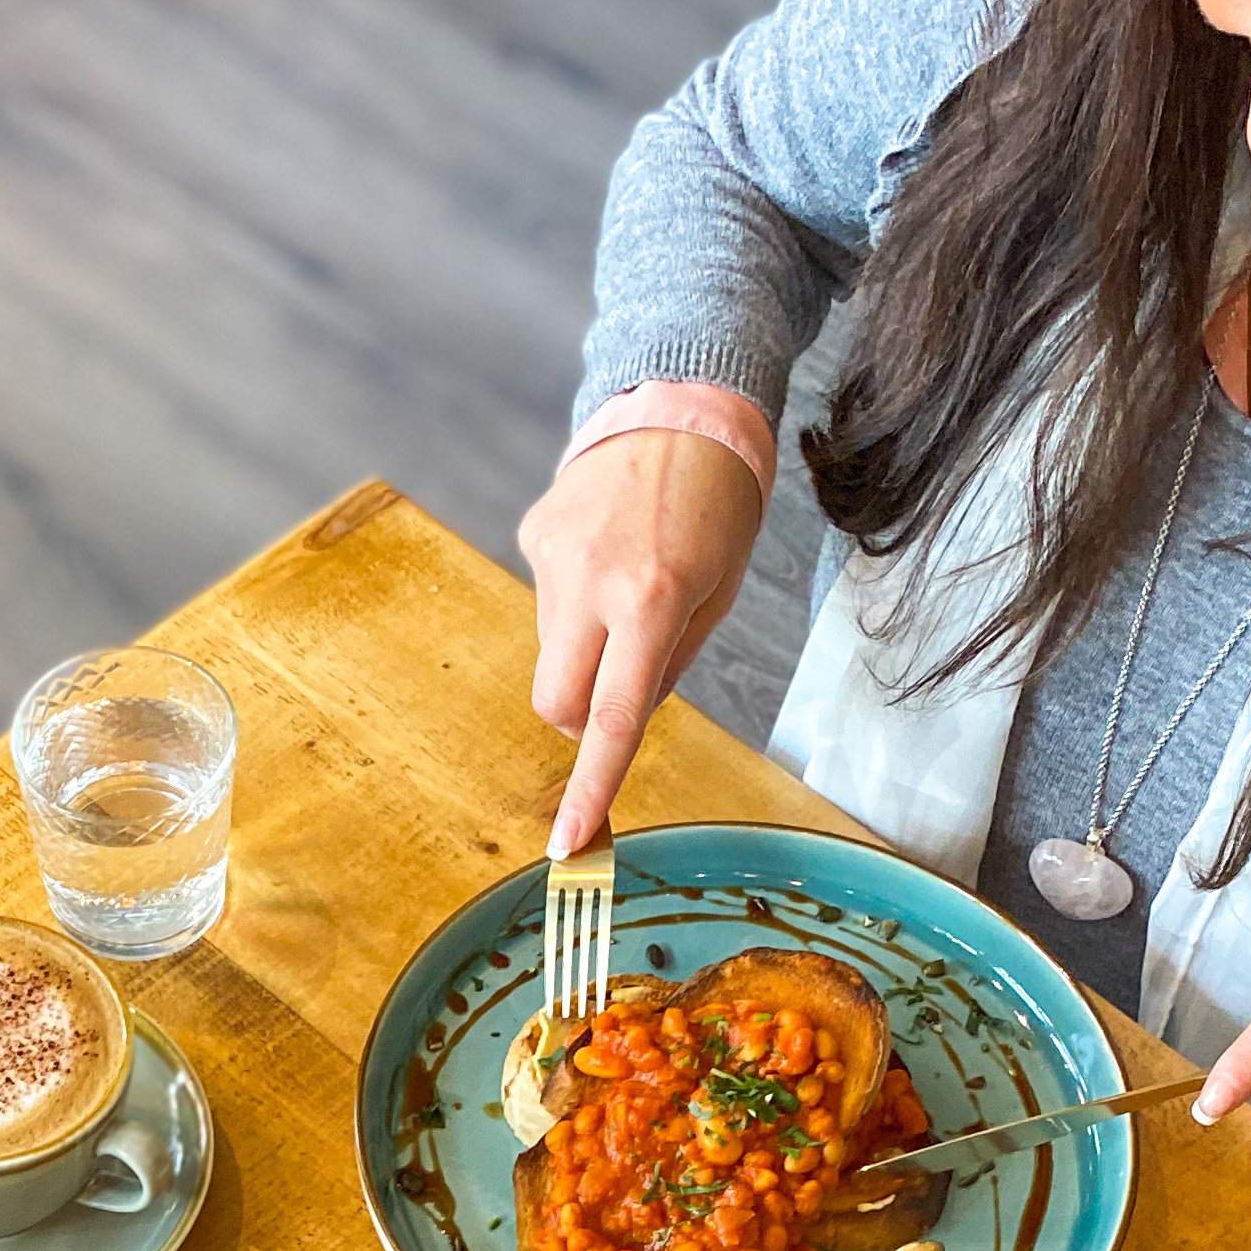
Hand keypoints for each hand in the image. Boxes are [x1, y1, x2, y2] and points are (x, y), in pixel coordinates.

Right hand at [521, 426, 766, 856]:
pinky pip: (545, 601)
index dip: (589, 788)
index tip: (566, 844)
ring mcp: (552, 556)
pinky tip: (608, 552)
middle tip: (622, 678)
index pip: (611, 719)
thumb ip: (666, 665)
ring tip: (628, 583)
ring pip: (551, 654)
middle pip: (555, 704)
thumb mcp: (716, 594)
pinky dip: (574, 599)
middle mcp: (591, 581)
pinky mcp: (533, 534)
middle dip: (581, 716)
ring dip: (585, 647)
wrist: (681, 406)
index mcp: (650, 601)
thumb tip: (619, 720)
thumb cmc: (717, 508)